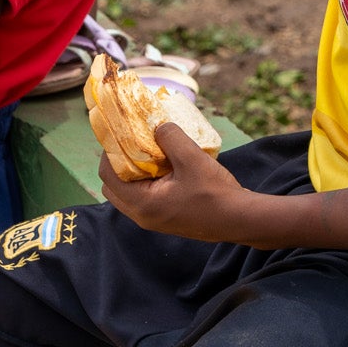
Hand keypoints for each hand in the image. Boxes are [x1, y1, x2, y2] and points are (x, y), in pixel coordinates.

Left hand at [98, 126, 254, 242]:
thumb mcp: (191, 158)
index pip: (108, 176)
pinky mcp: (164, 218)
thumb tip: (156, 126)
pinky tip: (165, 166)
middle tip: (133, 142)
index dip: (110, 152)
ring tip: (150, 152)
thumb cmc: (215, 193)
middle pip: (113, 186)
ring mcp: (153, 220)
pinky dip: (146, 180)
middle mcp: (142, 215)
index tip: (121, 133)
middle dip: (118, 162)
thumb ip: (170, 138)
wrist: (239, 220)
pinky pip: (144, 197)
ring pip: (128, 193)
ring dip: (133, 172)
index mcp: (142, 203)